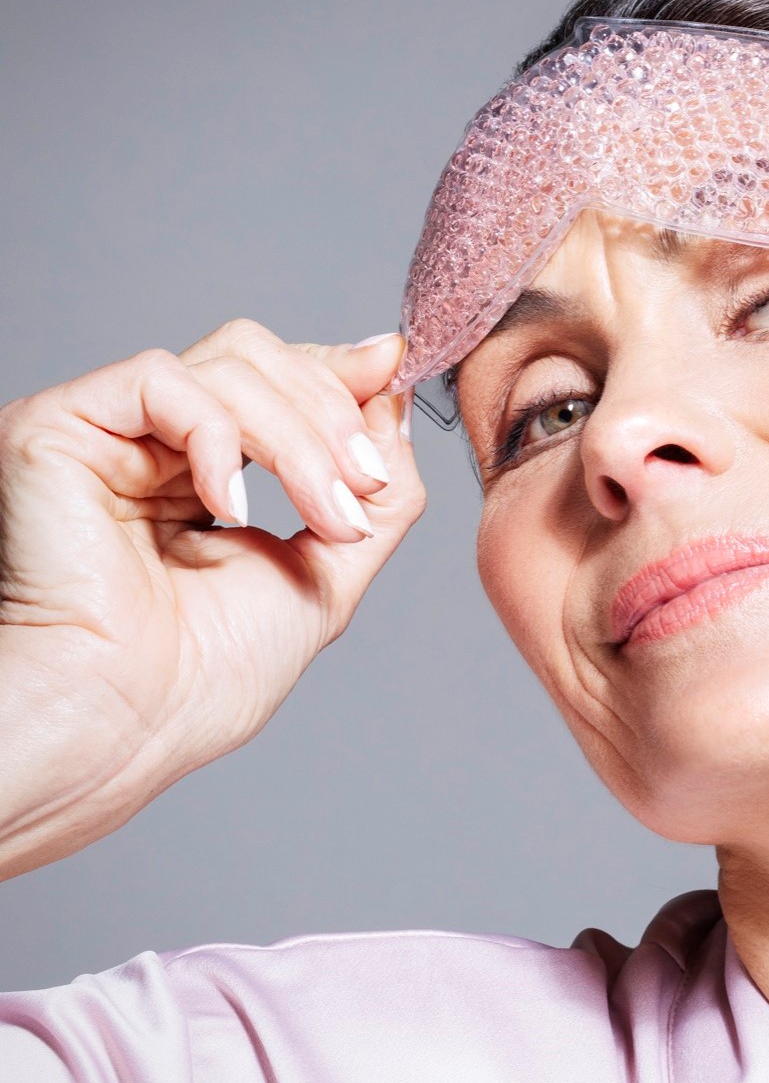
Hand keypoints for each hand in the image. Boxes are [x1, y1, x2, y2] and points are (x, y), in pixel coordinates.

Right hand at [0, 319, 425, 878]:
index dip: (339, 374)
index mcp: (200, 474)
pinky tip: (233, 508)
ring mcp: (104, 432)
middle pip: (258, 356)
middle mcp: (148, 443)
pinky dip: (220, 437)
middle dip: (333, 415)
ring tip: (329, 516)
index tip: (397, 374)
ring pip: (227, 364)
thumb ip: (374, 494)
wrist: (127, 726)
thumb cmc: (204, 680)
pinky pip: (162, 382)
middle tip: (366, 487)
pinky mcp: (57, 428)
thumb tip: (395, 400)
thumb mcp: (327, 573)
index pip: (274, 379)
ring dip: (302, 439)